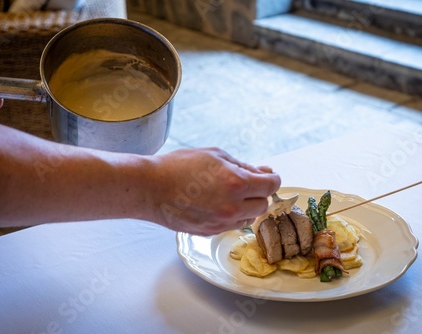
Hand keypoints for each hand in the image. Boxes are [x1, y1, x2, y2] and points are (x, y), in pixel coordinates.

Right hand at [146, 147, 280, 235]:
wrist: (150, 188)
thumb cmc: (179, 166)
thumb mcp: (215, 155)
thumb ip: (243, 165)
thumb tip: (264, 171)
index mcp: (236, 183)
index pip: (271, 185)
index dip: (271, 179)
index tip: (265, 176)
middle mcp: (232, 207)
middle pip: (263, 205)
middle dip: (258, 193)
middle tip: (244, 184)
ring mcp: (221, 223)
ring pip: (249, 219)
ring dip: (245, 207)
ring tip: (226, 195)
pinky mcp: (210, 232)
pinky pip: (231, 226)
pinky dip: (231, 217)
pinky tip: (215, 205)